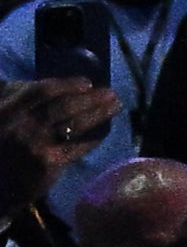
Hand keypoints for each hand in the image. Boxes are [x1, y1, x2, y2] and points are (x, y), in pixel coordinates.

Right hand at [0, 77, 118, 213]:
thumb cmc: (0, 145)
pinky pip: (77, 147)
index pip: (41, 91)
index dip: (66, 85)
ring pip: (74, 124)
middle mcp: (22, 125)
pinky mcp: (49, 164)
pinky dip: (93, 138)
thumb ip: (18, 99)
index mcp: (8, 109)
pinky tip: (104, 132)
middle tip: (111, 93)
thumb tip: (52, 86)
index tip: (88, 82)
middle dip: (91, 99)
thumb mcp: (1, 116)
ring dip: (98, 114)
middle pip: (63, 107)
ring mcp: (37, 145)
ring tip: (115, 106)